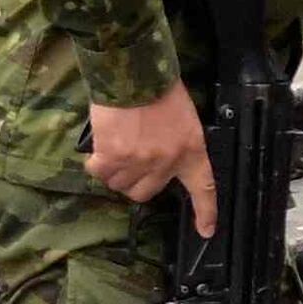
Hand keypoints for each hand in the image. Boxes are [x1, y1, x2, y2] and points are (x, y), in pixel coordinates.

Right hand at [83, 89, 218, 237]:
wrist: (135, 72)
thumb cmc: (160, 89)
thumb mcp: (184, 118)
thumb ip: (177, 143)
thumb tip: (159, 161)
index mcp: (192, 150)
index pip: (203, 187)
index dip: (205, 211)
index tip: (206, 230)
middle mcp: (167, 162)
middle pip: (146, 192)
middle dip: (136, 180)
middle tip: (132, 158)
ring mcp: (139, 162)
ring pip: (120, 185)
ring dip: (115, 171)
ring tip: (116, 144)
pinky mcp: (113, 157)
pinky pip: (99, 173)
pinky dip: (96, 163)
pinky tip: (100, 145)